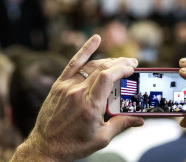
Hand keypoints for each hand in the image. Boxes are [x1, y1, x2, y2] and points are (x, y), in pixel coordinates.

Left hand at [10, 35, 143, 160]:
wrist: (46, 145)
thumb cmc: (73, 144)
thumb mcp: (101, 138)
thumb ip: (121, 125)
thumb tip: (139, 119)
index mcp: (90, 105)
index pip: (108, 77)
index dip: (122, 69)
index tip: (132, 68)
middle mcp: (78, 92)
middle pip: (102, 68)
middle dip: (120, 63)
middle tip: (132, 63)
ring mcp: (67, 86)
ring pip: (91, 65)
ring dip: (108, 60)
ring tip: (120, 61)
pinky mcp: (59, 85)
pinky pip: (73, 63)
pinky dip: (85, 50)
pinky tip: (95, 39)